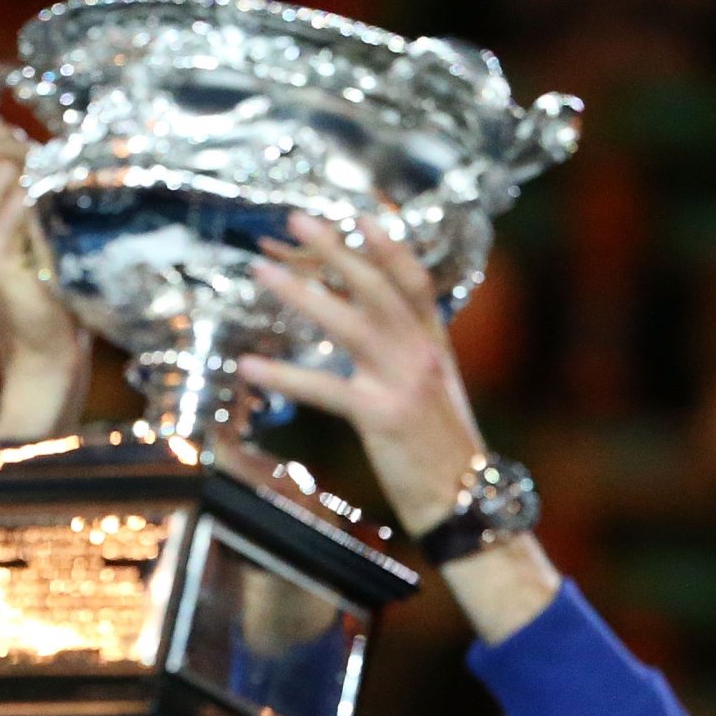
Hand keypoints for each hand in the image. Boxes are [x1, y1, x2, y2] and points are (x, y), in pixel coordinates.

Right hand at [0, 122, 89, 437]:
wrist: (42, 364)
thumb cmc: (48, 305)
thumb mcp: (26, 248)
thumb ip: (20, 205)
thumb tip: (41, 151)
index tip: (33, 151)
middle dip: (17, 144)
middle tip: (51, 171)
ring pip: (1, 167)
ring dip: (39, 173)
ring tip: (61, 201)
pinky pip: (21, 202)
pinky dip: (47, 203)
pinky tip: (64, 226)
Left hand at [238, 213, 486, 535]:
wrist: (466, 499)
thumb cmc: (444, 451)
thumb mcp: (434, 392)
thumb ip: (408, 358)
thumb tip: (371, 334)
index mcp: (435, 344)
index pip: (413, 280)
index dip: (386, 245)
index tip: (358, 216)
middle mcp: (422, 353)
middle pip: (375, 286)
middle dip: (334, 250)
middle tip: (297, 221)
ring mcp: (403, 380)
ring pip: (346, 323)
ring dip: (299, 293)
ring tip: (262, 272)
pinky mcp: (382, 415)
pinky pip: (324, 387)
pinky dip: (283, 375)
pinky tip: (249, 366)